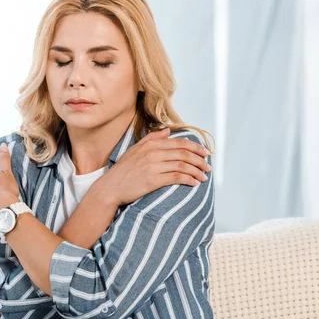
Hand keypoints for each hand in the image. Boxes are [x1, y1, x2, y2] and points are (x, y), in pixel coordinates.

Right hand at [92, 128, 211, 206]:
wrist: (110, 187)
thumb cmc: (123, 171)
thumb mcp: (135, 150)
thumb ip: (152, 139)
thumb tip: (167, 131)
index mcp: (150, 144)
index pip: (179, 142)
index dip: (195, 147)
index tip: (205, 153)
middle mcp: (153, 152)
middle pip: (184, 153)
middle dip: (200, 159)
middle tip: (208, 166)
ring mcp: (153, 166)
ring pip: (182, 165)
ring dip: (197, 171)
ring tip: (203, 176)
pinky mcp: (153, 180)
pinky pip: (176, 177)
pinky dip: (189, 179)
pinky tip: (194, 183)